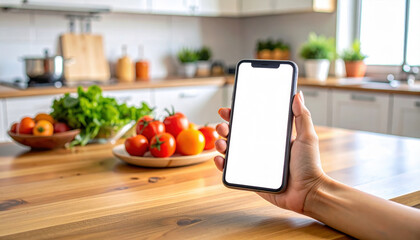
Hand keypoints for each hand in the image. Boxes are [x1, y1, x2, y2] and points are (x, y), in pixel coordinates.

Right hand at [214, 91, 325, 213]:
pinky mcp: (250, 178)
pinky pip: (232, 171)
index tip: (228, 110)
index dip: (237, 116)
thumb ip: (302, 116)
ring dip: (221, 145)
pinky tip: (220, 159)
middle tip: (222, 126)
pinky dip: (222, 165)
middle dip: (225, 128)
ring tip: (221, 143)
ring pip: (231, 151)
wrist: (308, 192)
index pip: (250, 123)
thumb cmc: (310, 166)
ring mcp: (254, 163)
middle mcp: (260, 149)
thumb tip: (297, 94)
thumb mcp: (307, 137)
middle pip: (236, 135)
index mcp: (271, 138)